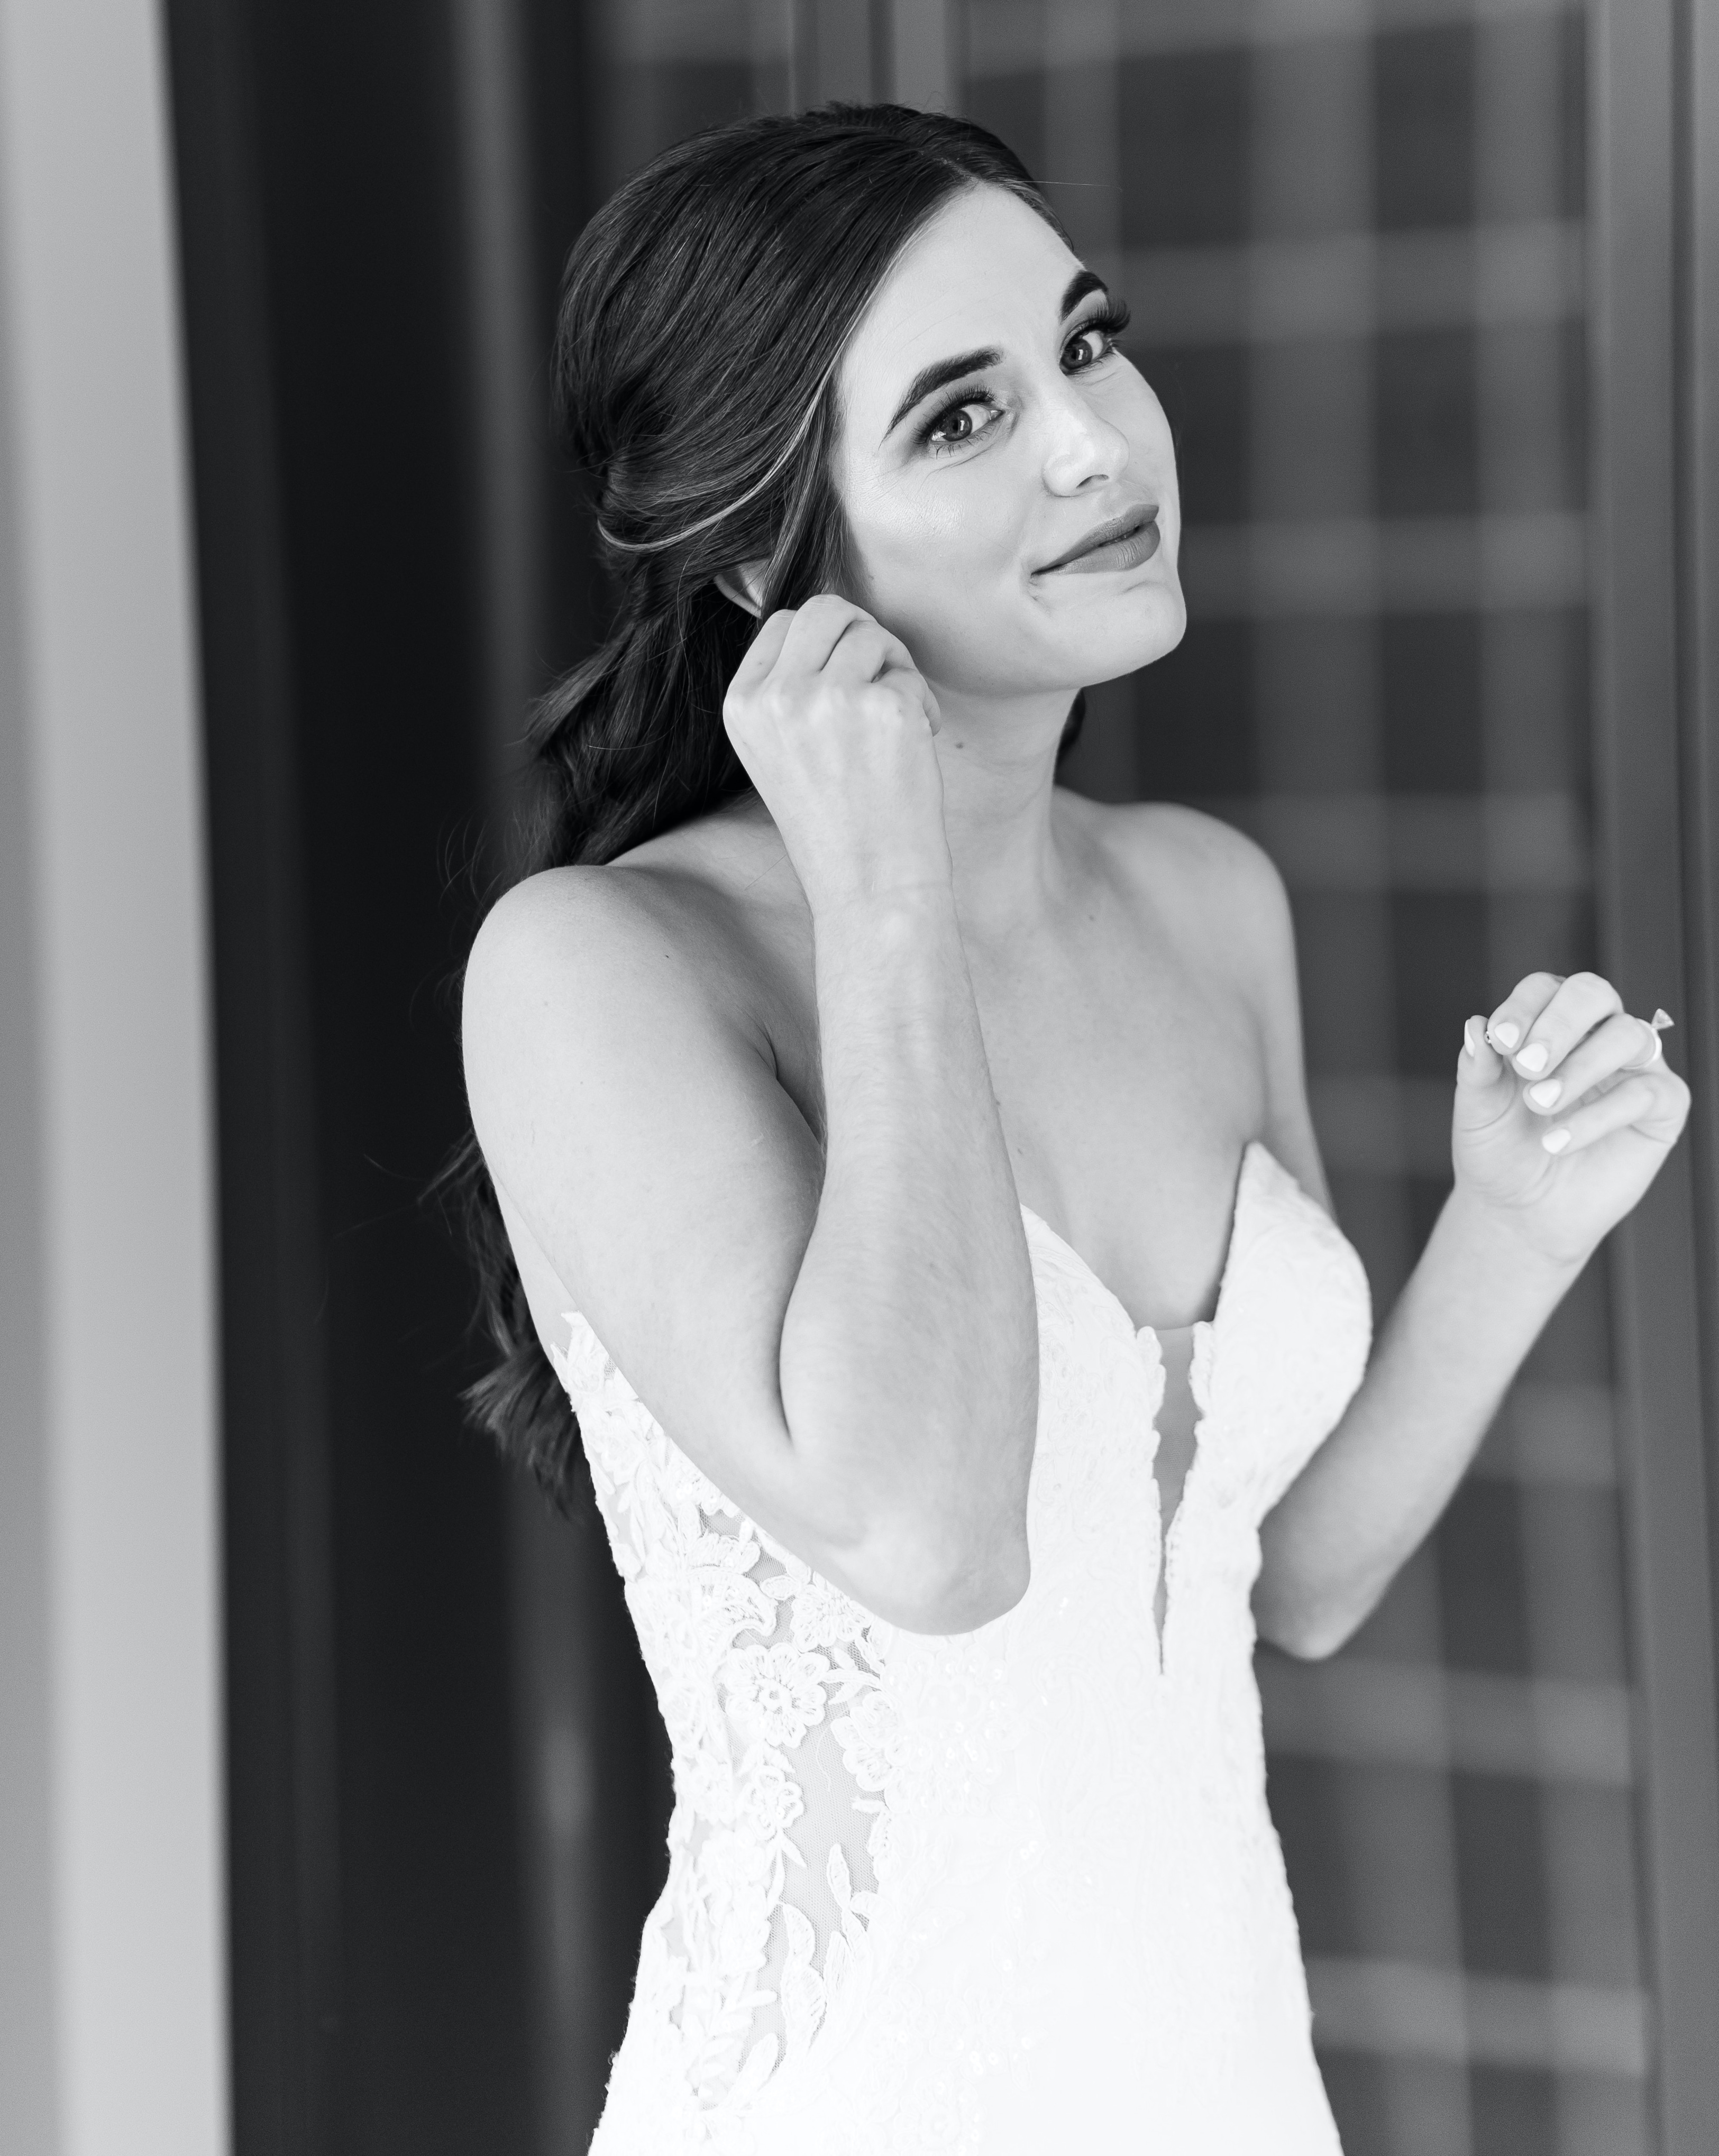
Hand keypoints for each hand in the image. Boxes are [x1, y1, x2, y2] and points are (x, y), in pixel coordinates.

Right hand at [722, 594, 948, 917]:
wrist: (870, 889)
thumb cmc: (835, 825)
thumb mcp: (780, 751)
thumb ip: (787, 690)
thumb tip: (830, 627)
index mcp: (742, 705)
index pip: (784, 623)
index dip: (826, 640)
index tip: (846, 676)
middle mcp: (777, 696)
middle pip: (825, 609)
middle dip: (862, 635)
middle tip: (881, 679)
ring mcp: (829, 698)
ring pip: (871, 633)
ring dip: (896, 668)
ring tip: (897, 722)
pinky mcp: (884, 707)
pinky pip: (909, 675)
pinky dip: (922, 705)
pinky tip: (914, 749)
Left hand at [1451, 970, 1690, 1267]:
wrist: (1519, 1210)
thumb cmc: (1499, 1150)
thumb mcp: (1477, 1109)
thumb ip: (1476, 1067)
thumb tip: (1474, 1025)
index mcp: (1546, 1024)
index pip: (1544, 989)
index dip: (1523, 1008)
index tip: (1501, 1041)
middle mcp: (1594, 1034)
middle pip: (1593, 994)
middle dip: (1560, 1024)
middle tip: (1528, 1066)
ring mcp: (1633, 1067)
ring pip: (1627, 1035)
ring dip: (1581, 1068)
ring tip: (1541, 1105)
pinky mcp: (1661, 1107)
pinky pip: (1645, 1092)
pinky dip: (1599, 1115)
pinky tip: (1559, 1141)